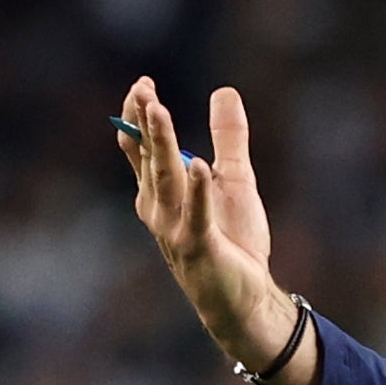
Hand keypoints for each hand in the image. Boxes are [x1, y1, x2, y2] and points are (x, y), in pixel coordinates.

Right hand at [118, 77, 304, 384]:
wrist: (246, 299)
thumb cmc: (234, 241)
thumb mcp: (235, 179)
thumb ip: (229, 138)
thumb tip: (224, 92)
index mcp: (162, 191)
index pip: (140, 149)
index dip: (138, 117)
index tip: (143, 85)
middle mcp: (160, 208)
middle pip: (147, 158)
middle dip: (143, 123)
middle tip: (143, 89)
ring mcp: (175, 229)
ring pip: (164, 179)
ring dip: (160, 144)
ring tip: (157, 110)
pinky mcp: (199, 248)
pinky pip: (196, 216)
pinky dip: (197, 191)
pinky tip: (199, 164)